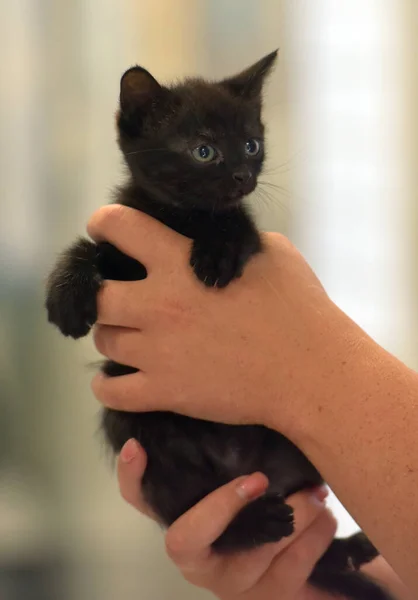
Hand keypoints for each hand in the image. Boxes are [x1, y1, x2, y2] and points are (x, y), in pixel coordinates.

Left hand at [89, 205, 367, 437]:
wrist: (310, 371)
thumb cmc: (299, 308)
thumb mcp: (269, 253)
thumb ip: (227, 241)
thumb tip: (210, 237)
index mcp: (181, 261)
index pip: (118, 227)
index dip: (104, 225)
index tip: (105, 233)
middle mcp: (159, 303)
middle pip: (97, 295)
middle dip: (104, 295)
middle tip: (122, 299)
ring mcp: (158, 350)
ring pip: (103, 339)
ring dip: (112, 336)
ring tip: (129, 338)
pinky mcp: (165, 391)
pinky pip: (110, 392)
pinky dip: (107, 385)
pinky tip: (115, 379)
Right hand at [117, 438, 336, 599]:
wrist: (309, 564)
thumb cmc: (271, 508)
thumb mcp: (250, 479)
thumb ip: (235, 458)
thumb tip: (236, 404)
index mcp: (185, 522)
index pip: (141, 501)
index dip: (132, 477)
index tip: (137, 445)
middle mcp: (199, 558)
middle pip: (184, 540)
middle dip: (222, 506)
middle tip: (257, 478)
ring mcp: (232, 583)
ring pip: (253, 553)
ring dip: (292, 516)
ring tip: (315, 492)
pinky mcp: (270, 599)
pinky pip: (292, 569)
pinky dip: (314, 536)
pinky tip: (325, 516)